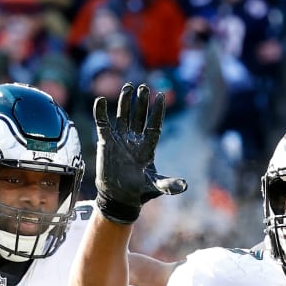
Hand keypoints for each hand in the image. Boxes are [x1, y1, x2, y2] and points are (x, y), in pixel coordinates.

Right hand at [93, 83, 186, 224]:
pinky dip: (101, 113)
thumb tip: (184, 186)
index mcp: (148, 147)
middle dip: (141, 103)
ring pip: (123, 116)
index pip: (154, 125)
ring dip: (125, 102)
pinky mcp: (106, 143)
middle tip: (143, 87)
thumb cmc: (138, 192)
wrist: (118, 198)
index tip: (161, 96)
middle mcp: (134, 140)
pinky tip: (100, 101)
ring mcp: (120, 140)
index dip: (157, 112)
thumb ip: (168, 185)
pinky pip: (103, 125)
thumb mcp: (155, 187)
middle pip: (139, 117)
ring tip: (128, 87)